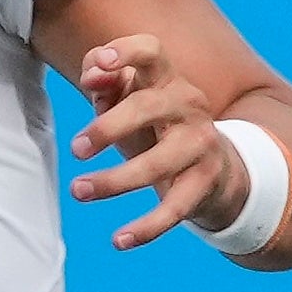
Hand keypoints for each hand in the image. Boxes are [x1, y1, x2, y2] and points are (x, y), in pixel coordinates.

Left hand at [67, 33, 250, 249]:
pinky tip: (119, 241)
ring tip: (79, 191)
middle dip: (108, 127)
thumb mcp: (130, 105)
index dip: (125, 52)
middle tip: (76, 149)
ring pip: (158, 164)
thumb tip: (91, 77)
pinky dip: (146, 229)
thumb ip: (106, 85)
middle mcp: (189, 105)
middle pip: (148, 107)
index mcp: (167, 79)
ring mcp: (202, 144)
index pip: (151, 51)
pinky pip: (175, 208)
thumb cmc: (156, 129)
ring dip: (114, 181)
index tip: (98, 66)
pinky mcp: (205, 183)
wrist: (215, 169)